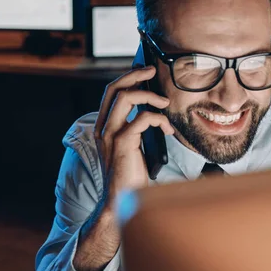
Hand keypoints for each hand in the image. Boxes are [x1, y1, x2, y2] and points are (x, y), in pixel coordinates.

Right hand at [94, 66, 174, 202]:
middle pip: (115, 88)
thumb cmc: (129, 175)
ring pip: (126, 98)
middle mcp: (102, 128)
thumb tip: (153, 111)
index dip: (127, 77)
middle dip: (135, 75)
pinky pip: (142, 119)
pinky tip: (167, 130)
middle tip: (153, 71)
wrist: (120, 200)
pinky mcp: (122, 144)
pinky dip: (159, 119)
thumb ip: (135, 129)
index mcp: (104, 126)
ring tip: (165, 103)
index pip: (110, 92)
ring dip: (149, 96)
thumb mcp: (132, 146)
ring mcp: (110, 135)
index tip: (144, 71)